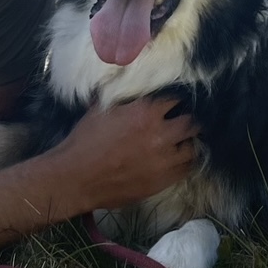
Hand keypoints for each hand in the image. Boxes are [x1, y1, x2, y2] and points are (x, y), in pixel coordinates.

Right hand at [53, 95, 198, 209]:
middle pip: (191, 123)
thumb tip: (134, 86)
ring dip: (187, 142)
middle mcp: (160, 135)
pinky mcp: (162, 181)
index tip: (173, 101)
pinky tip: (176, 158)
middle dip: (187, 119)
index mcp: (145, 112)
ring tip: (180, 141)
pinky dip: (184, 162)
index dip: (175, 99)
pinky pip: (185, 169)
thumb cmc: (85, 140)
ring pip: (192, 147)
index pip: (175, 99)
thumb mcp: (102, 108)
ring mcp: (164, 160)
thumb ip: (124, 97)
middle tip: (181, 120)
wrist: (76, 177)